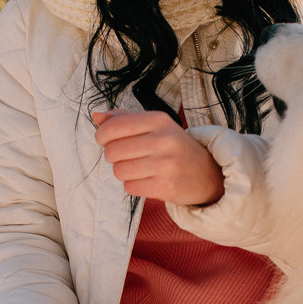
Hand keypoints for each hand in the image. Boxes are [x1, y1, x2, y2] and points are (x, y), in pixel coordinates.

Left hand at [92, 110, 223, 206]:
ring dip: (123, 172)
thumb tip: (96, 116)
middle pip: (113, 151)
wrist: (206, 173)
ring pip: (119, 171)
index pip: (114, 127)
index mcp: (158, 120)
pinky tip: (146, 179)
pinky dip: (133, 185)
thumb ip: (124, 119)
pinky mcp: (166, 187)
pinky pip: (130, 187)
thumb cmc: (174, 147)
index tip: (105, 140)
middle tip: (125, 156)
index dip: (102, 135)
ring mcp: (166, 165)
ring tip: (137, 168)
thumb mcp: (155, 126)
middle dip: (112, 156)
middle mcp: (163, 140)